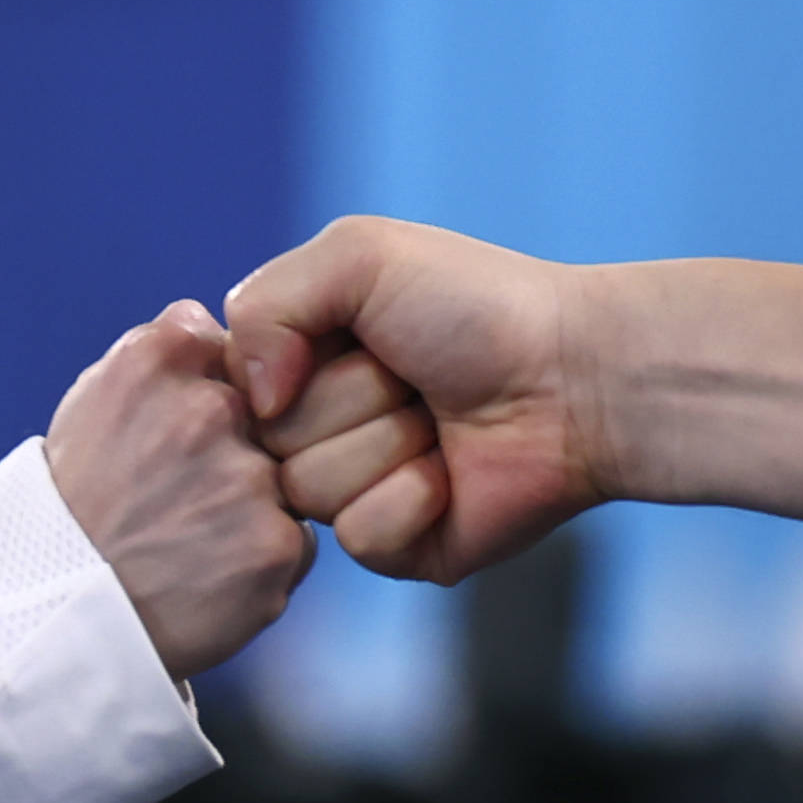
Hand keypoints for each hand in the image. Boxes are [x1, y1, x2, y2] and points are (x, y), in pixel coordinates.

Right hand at [45, 302, 313, 677]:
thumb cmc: (74, 507)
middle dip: (240, 452)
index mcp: (160, 358)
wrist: (52, 616)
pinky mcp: (275, 548)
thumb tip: (212, 321)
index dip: (217, 396)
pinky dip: (260, 561)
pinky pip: (296, 543)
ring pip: (288, 479)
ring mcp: (248, 479)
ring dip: (253, 506)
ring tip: (189, 540)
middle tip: (181, 498)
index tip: (179, 439)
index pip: (236, 348)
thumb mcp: (95, 399)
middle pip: (271, 414)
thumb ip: (162, 352)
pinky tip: (207, 575)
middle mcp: (210, 409)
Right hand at [222, 215, 608, 584]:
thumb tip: (250, 399)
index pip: (229, 386)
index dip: (279, 367)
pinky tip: (453, 474)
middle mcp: (318, 428)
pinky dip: (411, 500)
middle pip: (268, 442)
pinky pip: (358, 539)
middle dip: (350, 399)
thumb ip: (267, 303)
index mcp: (298, 361)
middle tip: (415, 376)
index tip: (343, 339)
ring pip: (310, 492)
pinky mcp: (395, 546)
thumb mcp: (360, 256)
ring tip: (441, 420)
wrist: (574, 376)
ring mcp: (354, 490)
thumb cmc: (477, 306)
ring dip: (387, 445)